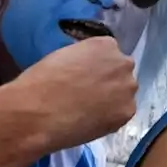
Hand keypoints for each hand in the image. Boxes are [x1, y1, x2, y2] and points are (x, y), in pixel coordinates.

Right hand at [12, 36, 138, 150]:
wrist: (38, 112)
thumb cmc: (41, 81)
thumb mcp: (64, 56)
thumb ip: (84, 59)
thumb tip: (88, 70)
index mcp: (106, 45)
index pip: (110, 55)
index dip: (98, 69)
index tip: (87, 79)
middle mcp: (123, 63)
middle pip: (121, 73)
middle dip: (109, 82)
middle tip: (90, 96)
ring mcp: (128, 87)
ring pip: (124, 94)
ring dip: (112, 100)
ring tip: (89, 112)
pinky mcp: (127, 111)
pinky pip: (121, 114)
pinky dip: (110, 118)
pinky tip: (92, 122)